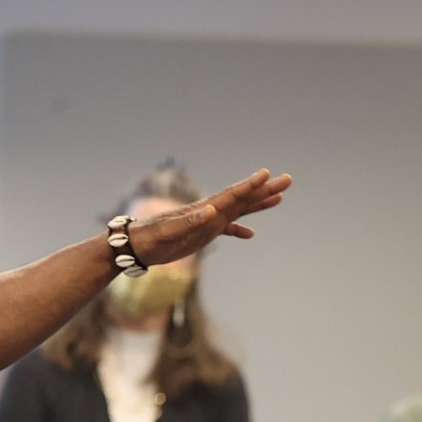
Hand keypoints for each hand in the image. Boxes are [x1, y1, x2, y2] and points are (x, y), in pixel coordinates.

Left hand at [127, 168, 292, 266]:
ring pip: (238, 210)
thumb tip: (211, 211)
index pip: (231, 195)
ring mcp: (206, 222)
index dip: (249, 185)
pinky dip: (239, 229)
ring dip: (258, 204)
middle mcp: (208, 212)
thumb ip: (189, 222)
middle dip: (264, 189)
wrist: (133, 246)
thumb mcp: (167, 232)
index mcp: (202, 209)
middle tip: (287, 180)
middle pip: (241, 198)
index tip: (267, 174)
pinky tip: (251, 233)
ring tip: (279, 197)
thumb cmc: (148, 239)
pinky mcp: (201, 234)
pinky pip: (226, 229)